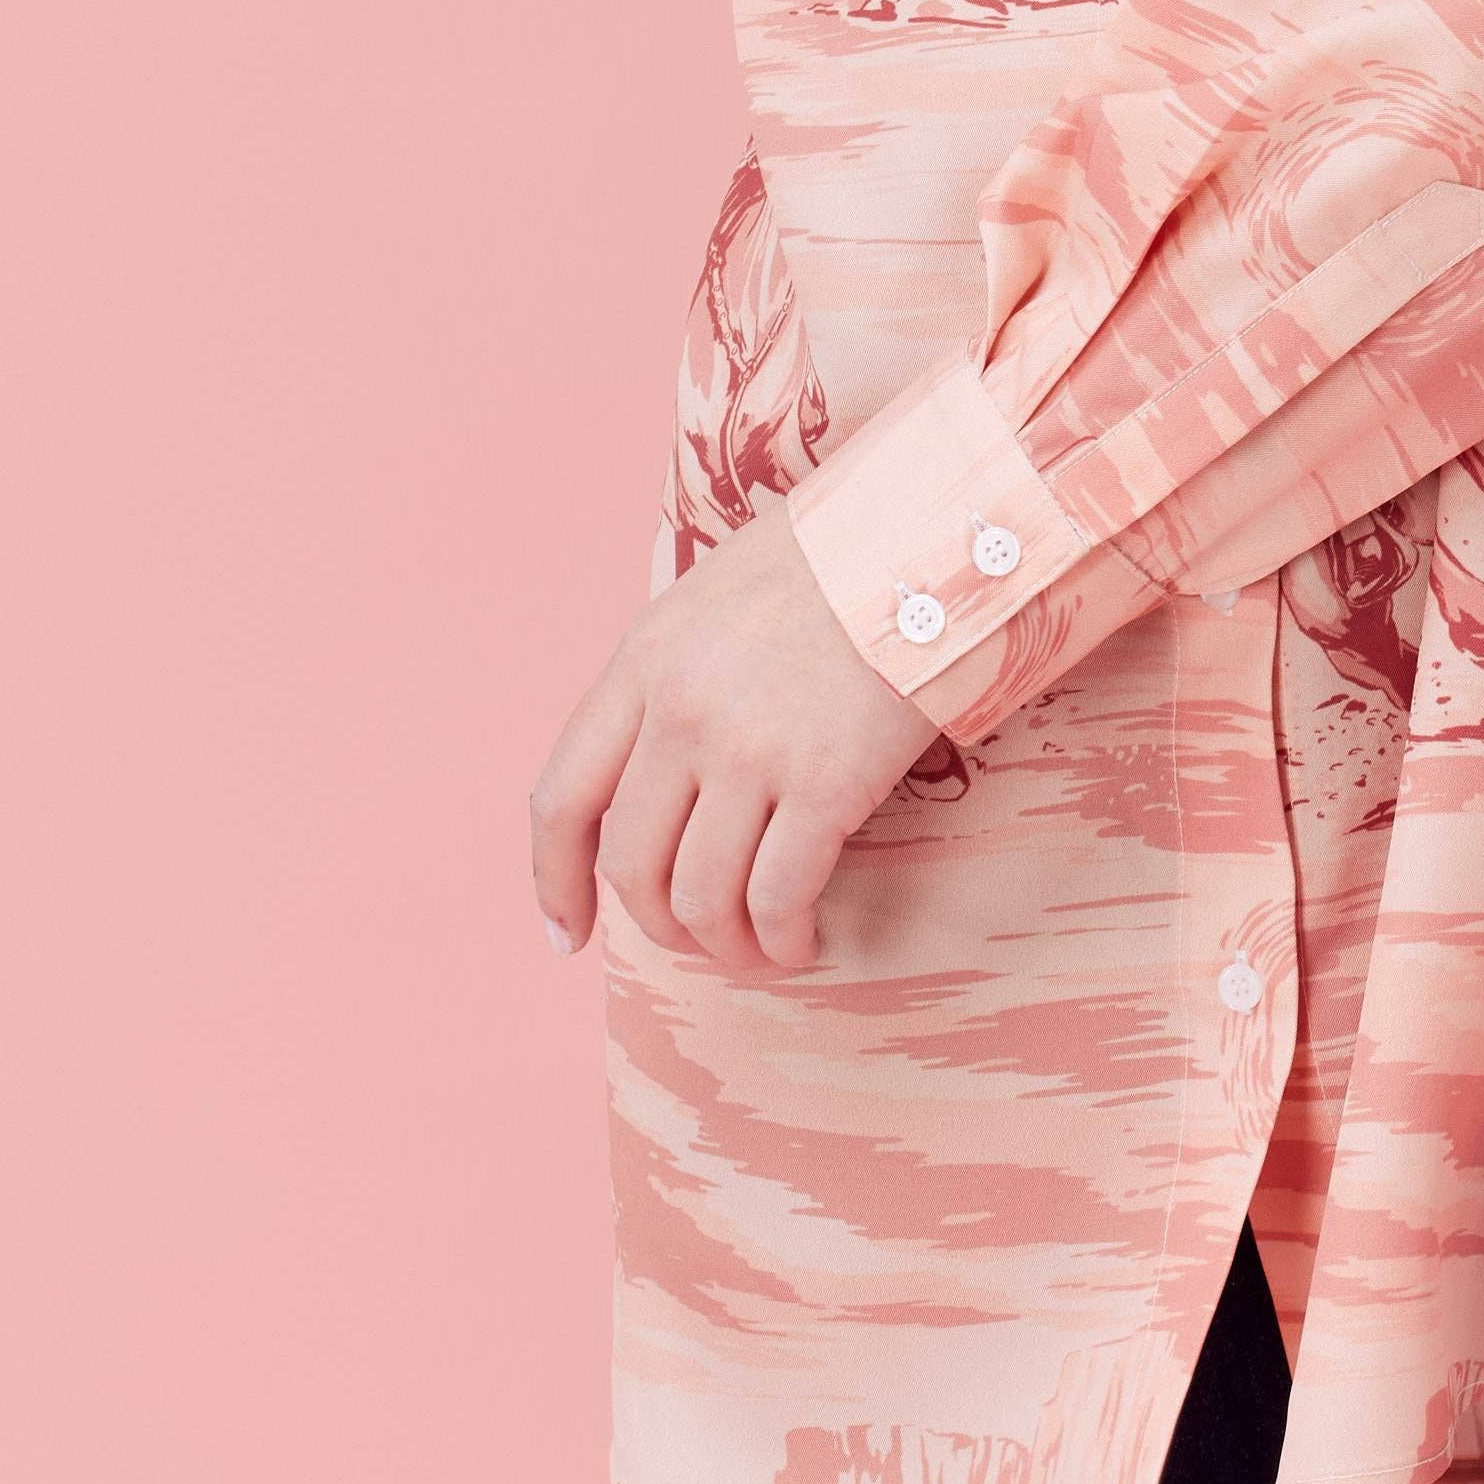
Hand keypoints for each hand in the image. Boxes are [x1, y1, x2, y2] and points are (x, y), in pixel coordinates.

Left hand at [530, 491, 928, 982]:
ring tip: (757, 952)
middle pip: (632, 863)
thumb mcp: (719, 594)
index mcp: (643, 661)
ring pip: (701, 895)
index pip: (562, 796)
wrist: (930, 532)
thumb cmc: (838, 556)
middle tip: (695, 938)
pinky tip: (801, 942)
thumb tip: (664, 760)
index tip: (563, 932)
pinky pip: (779, 895)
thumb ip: (675, 672)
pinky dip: (782, 938)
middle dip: (657, 924)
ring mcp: (749, 750)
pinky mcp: (825, 782)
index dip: (553, 879)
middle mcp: (681, 712)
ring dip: (723, 944)